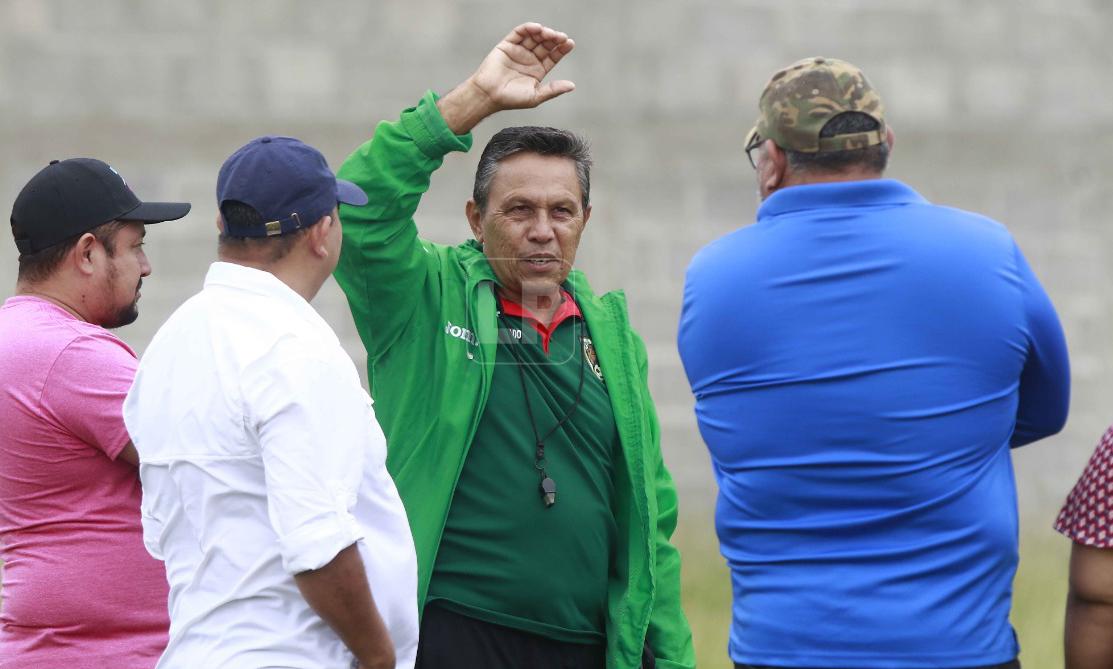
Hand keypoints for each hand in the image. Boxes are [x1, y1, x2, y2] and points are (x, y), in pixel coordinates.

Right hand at [438, 22, 574, 133]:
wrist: (489, 95)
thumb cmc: (511, 99)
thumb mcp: (535, 96)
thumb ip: (553, 90)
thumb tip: (572, 86)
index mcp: (538, 70)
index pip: (553, 56)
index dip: (561, 49)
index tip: (569, 43)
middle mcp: (529, 59)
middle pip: (545, 44)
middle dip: (554, 39)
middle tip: (561, 37)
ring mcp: (519, 51)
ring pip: (534, 37)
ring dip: (543, 32)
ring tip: (549, 33)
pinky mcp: (507, 45)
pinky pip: (519, 33)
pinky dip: (528, 28)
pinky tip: (537, 28)